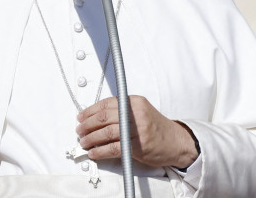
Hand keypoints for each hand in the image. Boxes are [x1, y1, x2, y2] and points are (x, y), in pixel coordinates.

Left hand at [76, 96, 198, 168]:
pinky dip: (100, 151)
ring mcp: (137, 129)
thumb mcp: (140, 112)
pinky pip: (114, 148)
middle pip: (103, 117)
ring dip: (91, 138)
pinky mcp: (138, 146)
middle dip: (87, 125)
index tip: (81, 117)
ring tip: (84, 142)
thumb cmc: (155, 128)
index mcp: (134, 102)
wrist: (176, 142)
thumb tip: (95, 117)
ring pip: (106, 133)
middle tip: (79, 131)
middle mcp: (135, 113)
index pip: (106, 103)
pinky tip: (94, 152)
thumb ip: (121, 111)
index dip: (90, 111)